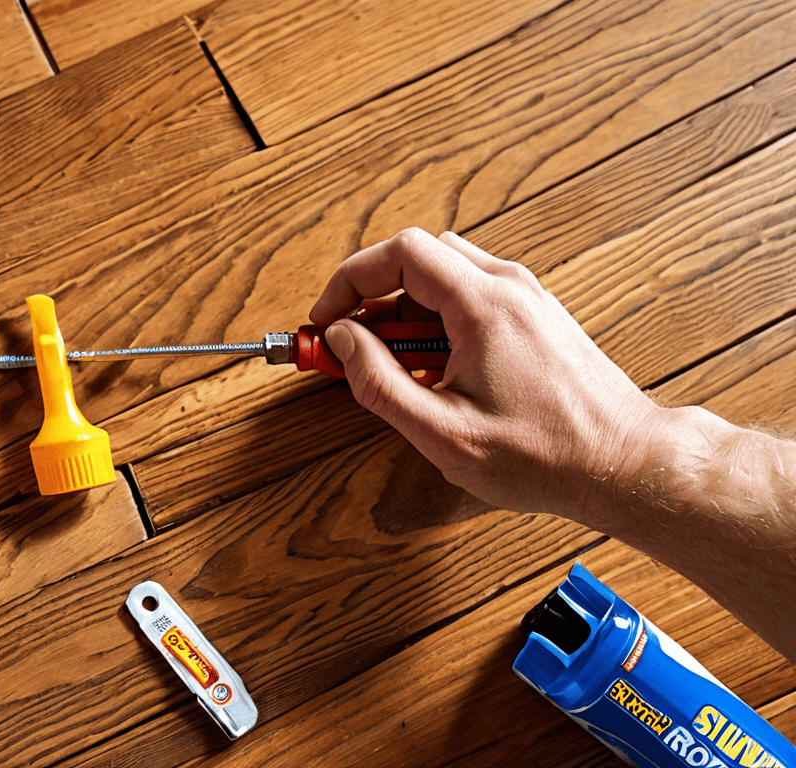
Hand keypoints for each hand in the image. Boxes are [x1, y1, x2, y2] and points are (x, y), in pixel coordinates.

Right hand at [310, 228, 660, 515]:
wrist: (625, 463)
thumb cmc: (546, 457)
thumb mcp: (443, 433)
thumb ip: (379, 383)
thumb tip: (343, 341)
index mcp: (485, 306)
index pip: (400, 252)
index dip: (350, 280)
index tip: (327, 318)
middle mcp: (509, 287)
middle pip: (420, 255)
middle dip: (373, 294)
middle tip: (350, 341)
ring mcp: (527, 298)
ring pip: (446, 273)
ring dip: (405, 308)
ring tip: (391, 363)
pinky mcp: (535, 316)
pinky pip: (472, 295)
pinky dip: (437, 318)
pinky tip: (433, 366)